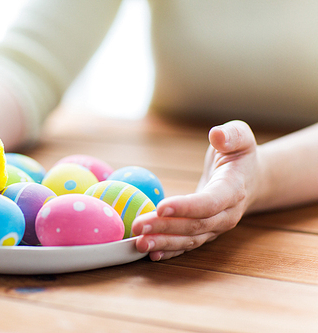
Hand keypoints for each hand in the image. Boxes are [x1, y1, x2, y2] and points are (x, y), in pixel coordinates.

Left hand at [132, 120, 260, 260]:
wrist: (251, 179)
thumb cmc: (240, 155)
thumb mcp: (241, 136)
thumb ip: (231, 134)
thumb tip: (217, 134)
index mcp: (234, 189)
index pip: (210, 202)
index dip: (186, 207)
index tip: (161, 206)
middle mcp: (227, 214)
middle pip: (195, 225)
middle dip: (165, 227)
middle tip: (137, 225)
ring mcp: (216, 227)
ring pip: (189, 239)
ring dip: (163, 242)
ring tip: (138, 242)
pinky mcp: (204, 232)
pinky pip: (187, 245)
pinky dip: (169, 250)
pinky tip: (149, 252)